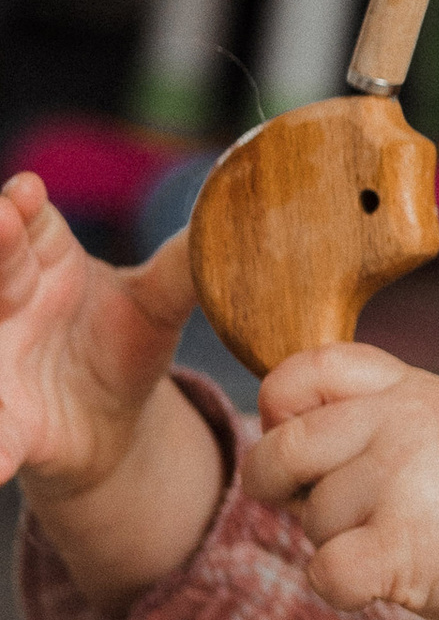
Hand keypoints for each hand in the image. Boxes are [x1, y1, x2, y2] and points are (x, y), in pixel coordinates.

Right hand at [0, 174, 195, 506]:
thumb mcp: (160, 304)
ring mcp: (3, 364)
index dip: (23, 206)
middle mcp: (12, 304)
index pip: (29, 223)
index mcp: (47, 263)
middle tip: (0, 219)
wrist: (110, 427)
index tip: (27, 191)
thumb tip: (234, 217)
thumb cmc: (124, 346)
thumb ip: (188, 264)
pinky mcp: (8, 428)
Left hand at [246, 344, 438, 619]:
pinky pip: (325, 572)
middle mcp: (403, 422)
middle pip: (283, 447)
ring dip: (339, 545)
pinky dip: (342, 590)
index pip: (307, 367)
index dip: (280, 404)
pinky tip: (384, 583)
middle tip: (308, 508)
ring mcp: (403, 480)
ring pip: (312, 521)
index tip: (292, 434)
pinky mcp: (403, 545)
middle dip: (276, 486)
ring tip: (408, 541)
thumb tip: (270, 429)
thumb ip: (374, 413)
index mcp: (411, 388)